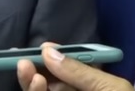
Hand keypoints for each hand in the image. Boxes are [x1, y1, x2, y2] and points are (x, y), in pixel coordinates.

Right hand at [17, 44, 133, 90]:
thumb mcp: (110, 88)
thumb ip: (80, 72)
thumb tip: (48, 52)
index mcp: (93, 87)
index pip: (70, 68)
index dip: (55, 57)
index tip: (42, 48)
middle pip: (49, 82)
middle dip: (35, 70)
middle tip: (23, 61)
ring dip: (31, 84)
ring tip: (31, 75)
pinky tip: (37, 85)